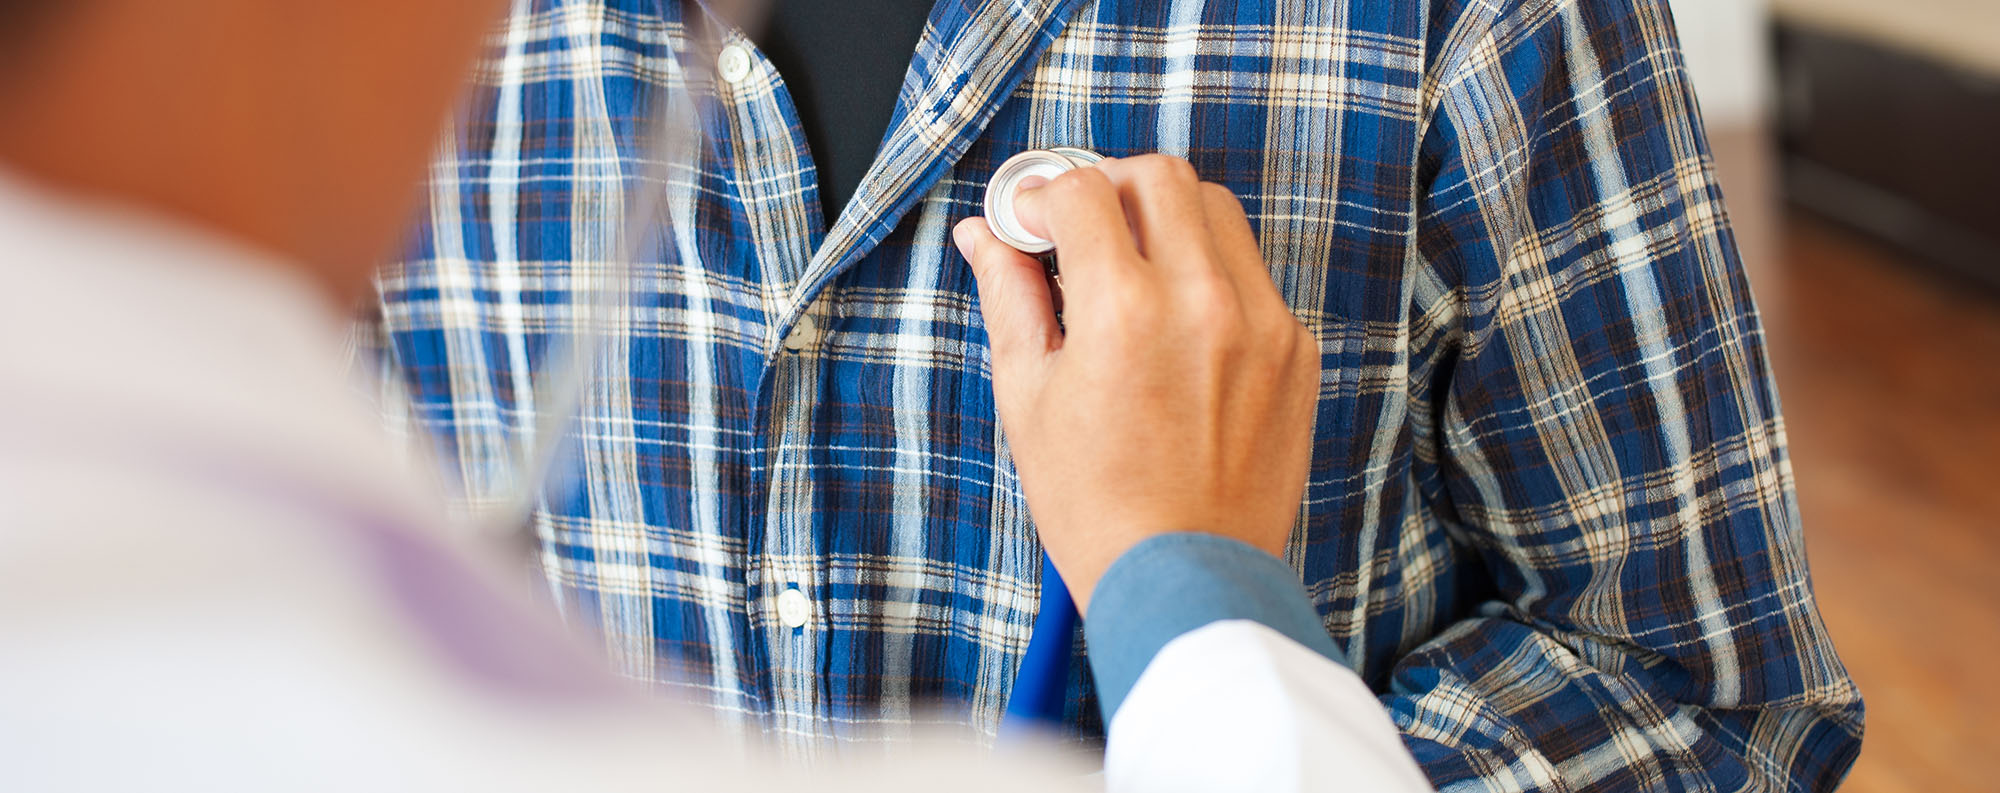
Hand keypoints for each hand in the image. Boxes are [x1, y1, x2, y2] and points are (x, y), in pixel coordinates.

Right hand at [951, 154, 1319, 612]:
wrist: (1183, 578)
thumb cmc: (1096, 504)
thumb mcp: (1028, 396)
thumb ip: (1008, 296)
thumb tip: (982, 234)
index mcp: (1124, 309)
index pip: (1083, 191)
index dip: (1043, 193)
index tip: (1031, 220)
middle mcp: (1202, 300)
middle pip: (1159, 176)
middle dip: (1109, 185)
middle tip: (1082, 225)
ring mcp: (1260, 322)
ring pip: (1217, 211)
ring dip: (1166, 217)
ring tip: (1132, 267)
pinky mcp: (1295, 350)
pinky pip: (1251, 273)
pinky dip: (1210, 274)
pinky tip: (1178, 323)